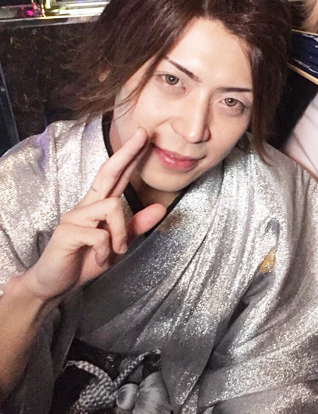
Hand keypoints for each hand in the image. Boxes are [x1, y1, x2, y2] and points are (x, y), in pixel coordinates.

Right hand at [19, 128, 165, 301]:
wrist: (54, 284)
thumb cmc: (84, 260)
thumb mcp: (117, 244)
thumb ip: (137, 226)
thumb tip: (160, 208)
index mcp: (97, 205)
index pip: (115, 175)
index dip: (129, 156)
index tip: (143, 136)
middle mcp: (85, 205)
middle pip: (107, 173)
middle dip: (127, 153)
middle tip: (143, 135)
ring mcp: (74, 217)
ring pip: (112, 207)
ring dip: (121, 232)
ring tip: (115, 251)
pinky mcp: (67, 232)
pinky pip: (100, 234)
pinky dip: (105, 249)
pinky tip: (98, 258)